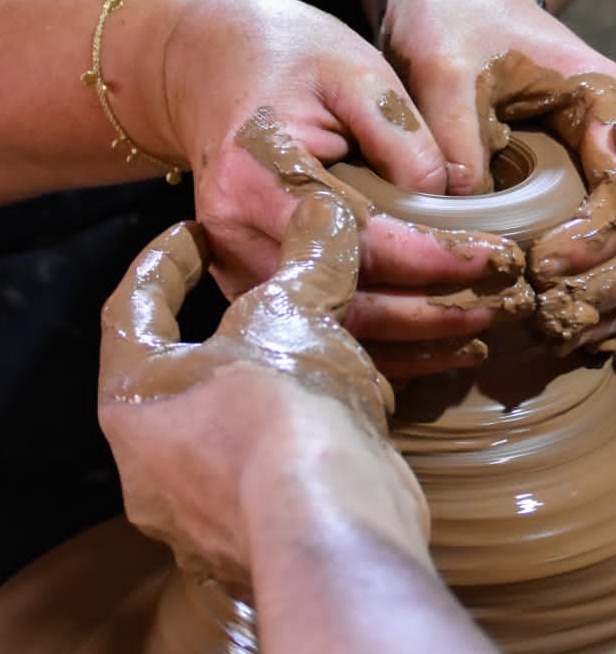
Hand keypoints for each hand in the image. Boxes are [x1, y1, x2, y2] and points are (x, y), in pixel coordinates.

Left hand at [98, 191, 431, 609]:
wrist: (330, 526)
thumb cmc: (285, 408)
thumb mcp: (295, 314)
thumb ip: (308, 255)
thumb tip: (325, 206)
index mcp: (138, 395)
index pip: (132, 308)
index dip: (165, 261)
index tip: (193, 232)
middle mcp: (154, 460)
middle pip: (188, 370)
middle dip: (233, 326)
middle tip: (265, 290)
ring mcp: (202, 508)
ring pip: (239, 421)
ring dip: (280, 379)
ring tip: (324, 345)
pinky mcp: (257, 536)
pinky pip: (277, 463)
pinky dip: (310, 427)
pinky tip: (356, 406)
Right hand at [158, 0, 528, 364]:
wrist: (211, 67)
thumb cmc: (289, 60)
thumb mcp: (356, 71)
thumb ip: (402, 135)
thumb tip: (451, 204)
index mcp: (259, 176)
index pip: (361, 239)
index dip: (435, 258)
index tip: (499, 258)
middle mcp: (237, 235)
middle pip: (347, 300)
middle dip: (435, 312)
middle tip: (506, 302)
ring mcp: (236, 266)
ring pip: (335, 328)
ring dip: (414, 342)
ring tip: (483, 330)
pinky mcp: (251, 281)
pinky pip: (323, 323)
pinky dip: (382, 344)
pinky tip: (434, 344)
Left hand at [380, 0, 615, 350]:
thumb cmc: (452, 19)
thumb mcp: (444, 66)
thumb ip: (455, 134)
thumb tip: (464, 210)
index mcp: (606, 102)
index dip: (596, 239)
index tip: (543, 267)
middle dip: (612, 280)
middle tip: (557, 316)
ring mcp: (599, 165)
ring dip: (604, 294)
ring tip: (556, 331)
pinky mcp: (573, 185)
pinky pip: (599, 246)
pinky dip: (587, 286)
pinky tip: (556, 322)